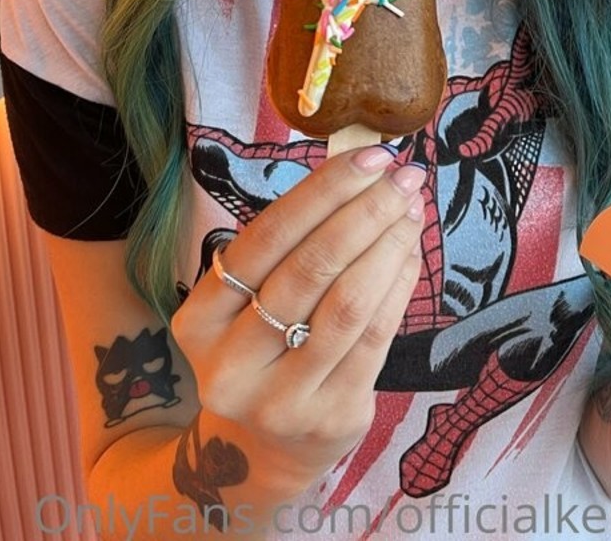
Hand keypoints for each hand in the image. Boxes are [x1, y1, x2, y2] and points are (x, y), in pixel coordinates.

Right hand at [171, 144, 423, 493]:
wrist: (259, 454)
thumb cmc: (261, 350)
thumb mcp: (246, 304)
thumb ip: (288, 246)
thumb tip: (362, 174)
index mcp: (200, 321)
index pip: (266, 238)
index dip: (323, 191)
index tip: (371, 157)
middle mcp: (231, 364)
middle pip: (309, 268)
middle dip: (364, 212)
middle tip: (403, 177)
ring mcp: (281, 399)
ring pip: (346, 304)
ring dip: (387, 246)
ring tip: (410, 210)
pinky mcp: (331, 418)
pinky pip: (374, 338)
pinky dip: (397, 287)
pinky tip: (409, 255)